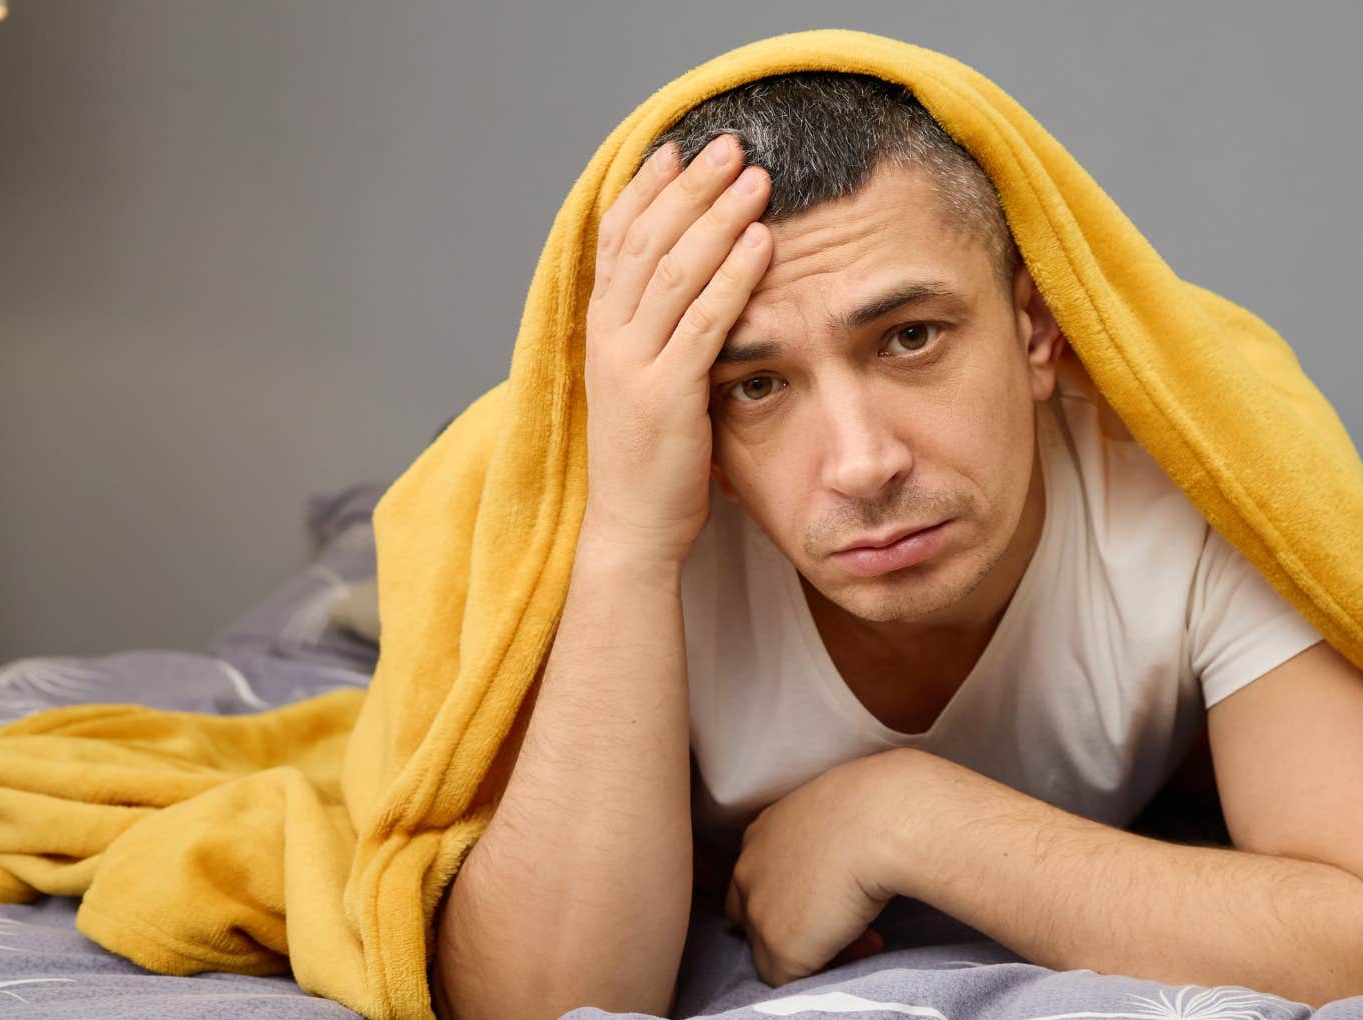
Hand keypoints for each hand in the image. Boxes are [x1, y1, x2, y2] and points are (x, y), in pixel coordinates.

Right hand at [579, 133, 773, 565]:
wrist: (631, 531)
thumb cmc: (650, 461)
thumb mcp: (646, 382)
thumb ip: (660, 336)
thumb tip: (696, 288)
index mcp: (600, 330)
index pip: (617, 240)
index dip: (647, 190)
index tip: (677, 150)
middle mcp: (608, 338)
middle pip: (647, 241)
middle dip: (691, 188)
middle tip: (731, 146)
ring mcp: (633, 364)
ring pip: (675, 270)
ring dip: (718, 217)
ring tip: (757, 178)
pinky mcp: (667, 395)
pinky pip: (704, 321)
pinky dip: (734, 276)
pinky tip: (762, 242)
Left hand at [724, 749, 921, 986]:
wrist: (879, 819)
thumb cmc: (875, 803)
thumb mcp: (838, 812)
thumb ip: (827, 838)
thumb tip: (847, 858)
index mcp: (762, 833)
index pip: (761, 877)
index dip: (797, 893)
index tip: (839, 889)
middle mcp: (748, 870)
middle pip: (756, 915)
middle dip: (798, 925)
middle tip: (845, 920)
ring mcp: (758, 911)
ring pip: (774, 951)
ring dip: (818, 948)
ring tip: (867, 936)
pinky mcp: (779, 947)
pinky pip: (794, 980)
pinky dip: (831, 969)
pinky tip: (869, 943)